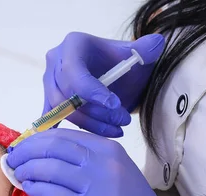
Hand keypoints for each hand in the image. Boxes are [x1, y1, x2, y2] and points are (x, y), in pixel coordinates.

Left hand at [6, 129, 196, 195]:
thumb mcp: (116, 174)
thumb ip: (88, 161)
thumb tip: (47, 155)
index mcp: (110, 149)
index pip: (64, 135)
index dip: (36, 139)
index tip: (22, 146)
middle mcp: (104, 162)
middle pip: (53, 147)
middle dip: (26, 151)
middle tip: (11, 159)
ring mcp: (99, 186)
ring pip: (50, 168)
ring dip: (26, 170)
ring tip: (16, 175)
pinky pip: (54, 194)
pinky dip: (35, 189)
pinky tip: (28, 189)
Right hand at [43, 32, 164, 137]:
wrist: (112, 72)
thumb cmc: (121, 62)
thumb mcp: (136, 54)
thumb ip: (147, 49)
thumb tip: (156, 44)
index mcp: (73, 45)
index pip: (75, 71)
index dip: (93, 91)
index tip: (115, 105)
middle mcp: (55, 62)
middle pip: (66, 94)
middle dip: (96, 112)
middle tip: (122, 121)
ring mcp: (49, 82)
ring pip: (61, 110)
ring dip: (89, 124)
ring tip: (116, 130)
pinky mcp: (49, 101)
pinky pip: (52, 118)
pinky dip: (61, 131)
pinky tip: (75, 141)